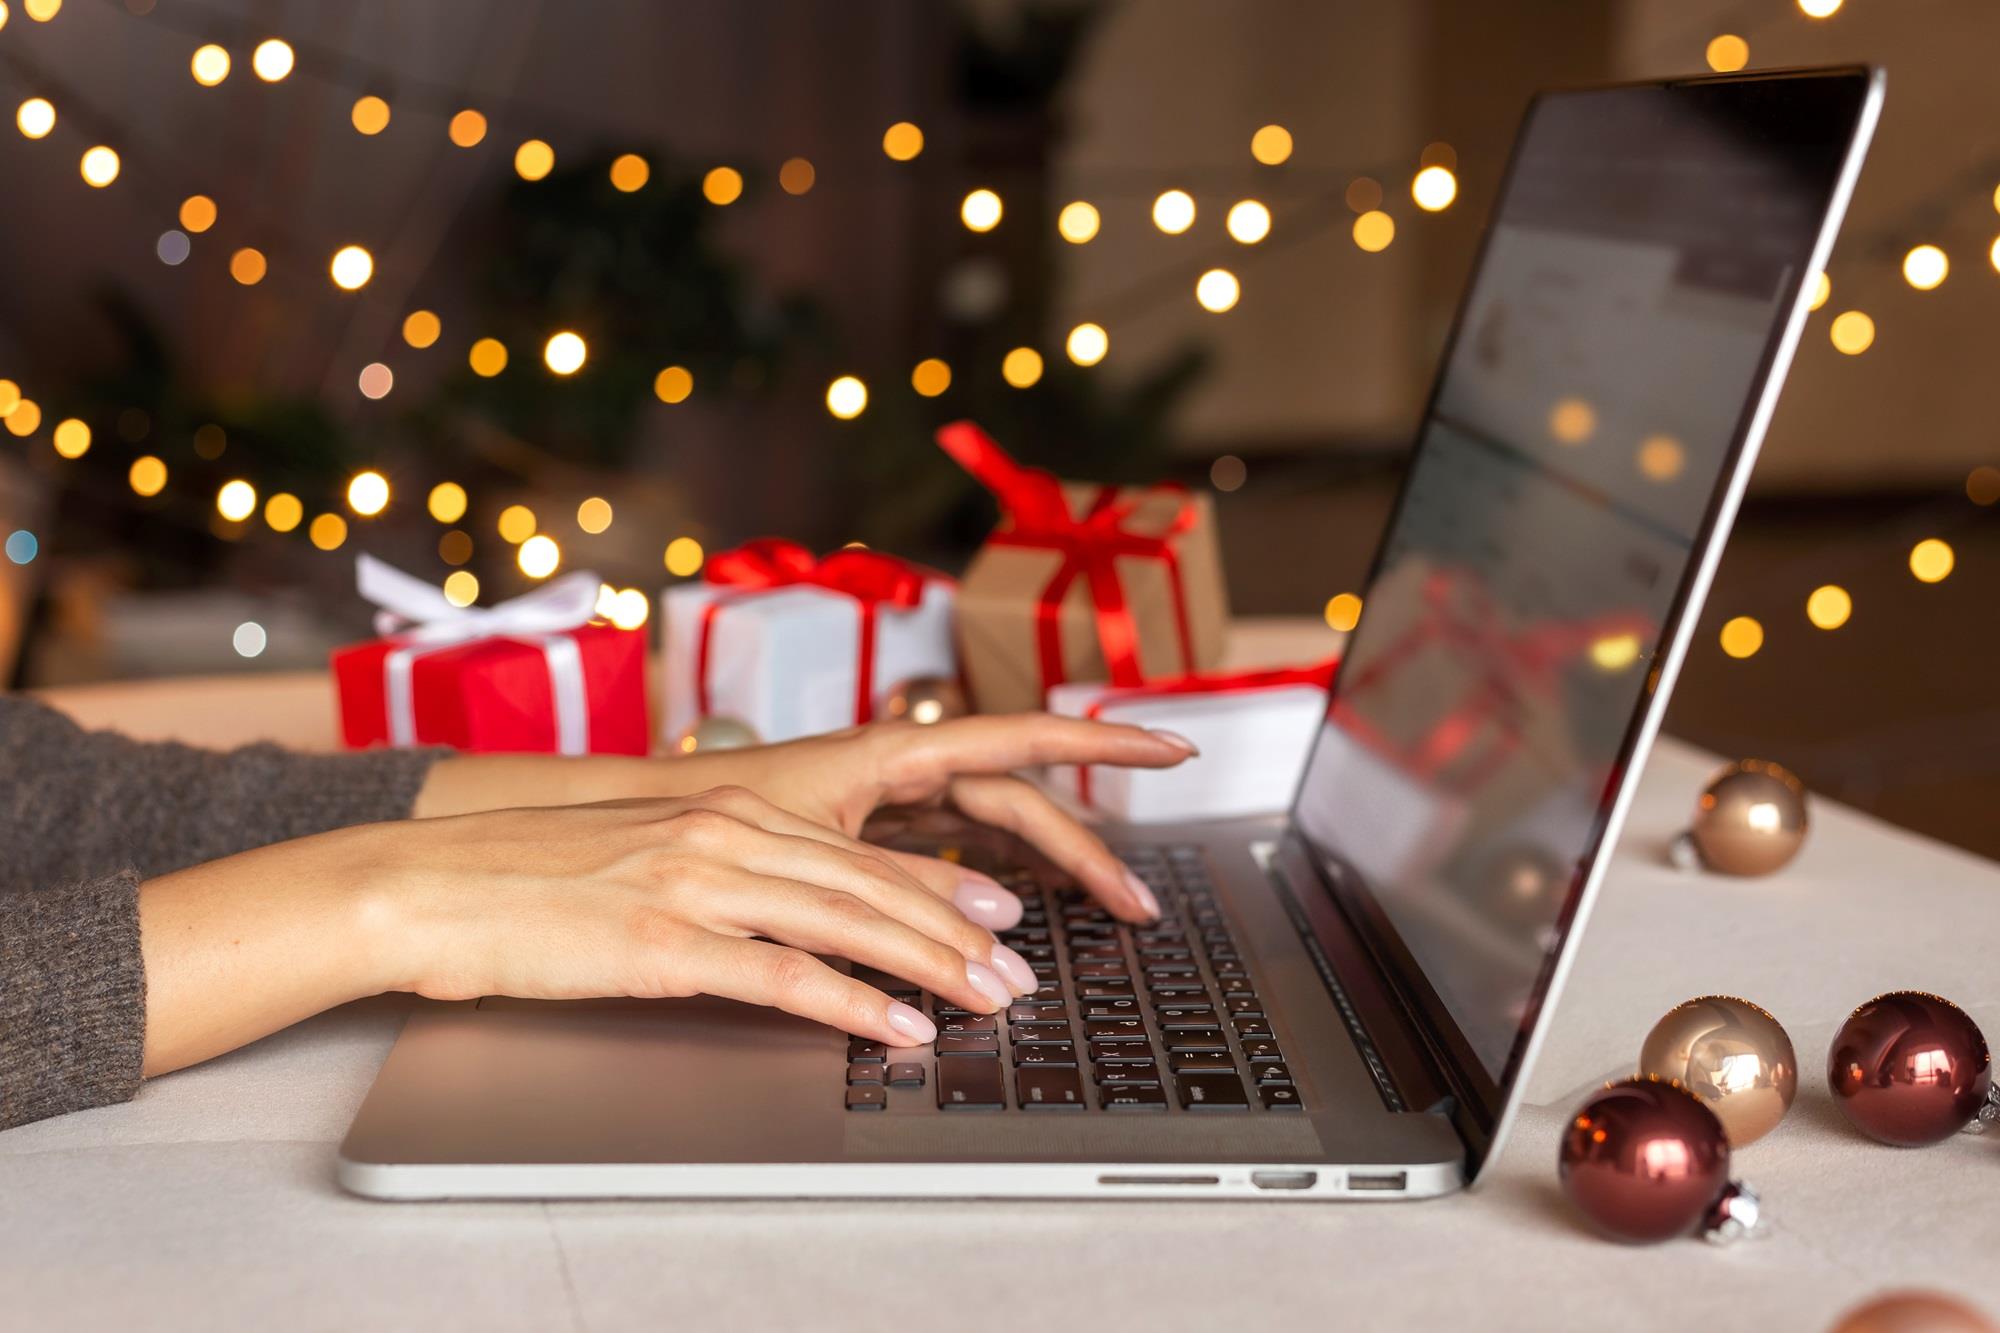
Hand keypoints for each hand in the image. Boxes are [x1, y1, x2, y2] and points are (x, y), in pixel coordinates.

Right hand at [385, 786, 1061, 1038]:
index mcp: (723, 807)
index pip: (859, 853)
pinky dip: (854, 1004)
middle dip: (958, 933)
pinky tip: (898, 1027)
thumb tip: (781, 918)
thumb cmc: (525, 879)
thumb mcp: (643, 857)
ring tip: (986, 1001)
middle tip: (1016, 970)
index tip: (995, 916)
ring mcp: (695, 884)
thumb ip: (718, 873)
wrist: (425, 885)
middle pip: (872, 884)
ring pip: (846, 922)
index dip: (940, 887)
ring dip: (931, 967)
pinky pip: (782, 975)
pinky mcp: (662, 942)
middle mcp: (723, 832)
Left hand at [694, 716, 1197, 922]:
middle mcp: (897, 768)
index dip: (1103, 744)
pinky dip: (991, 883)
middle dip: (1088, 850)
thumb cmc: (693, 817)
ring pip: (991, 833)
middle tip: (1141, 904)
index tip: (1174, 747)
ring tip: (1104, 913)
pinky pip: (951, 855)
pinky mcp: (863, 838)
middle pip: (1020, 803)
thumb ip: (898, 883)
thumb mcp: (807, 851)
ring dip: (1049, 872)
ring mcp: (885, 802)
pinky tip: (1019, 913)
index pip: (1022, 740)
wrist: (618, 827)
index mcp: (891, 750)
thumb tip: (990, 920)